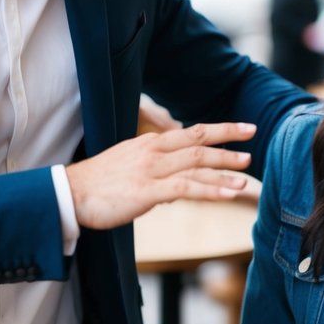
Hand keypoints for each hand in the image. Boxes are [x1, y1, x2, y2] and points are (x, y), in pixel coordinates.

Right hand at [66, 122, 255, 229]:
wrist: (68, 194)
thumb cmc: (96, 185)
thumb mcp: (129, 172)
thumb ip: (156, 176)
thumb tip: (177, 190)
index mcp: (149, 144)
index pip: (191, 132)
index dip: (220, 129)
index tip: (244, 129)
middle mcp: (153, 151)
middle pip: (199, 140)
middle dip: (229, 139)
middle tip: (254, 138)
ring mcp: (151, 170)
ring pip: (196, 163)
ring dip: (224, 167)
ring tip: (247, 172)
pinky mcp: (147, 191)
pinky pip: (186, 188)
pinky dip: (210, 189)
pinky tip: (228, 194)